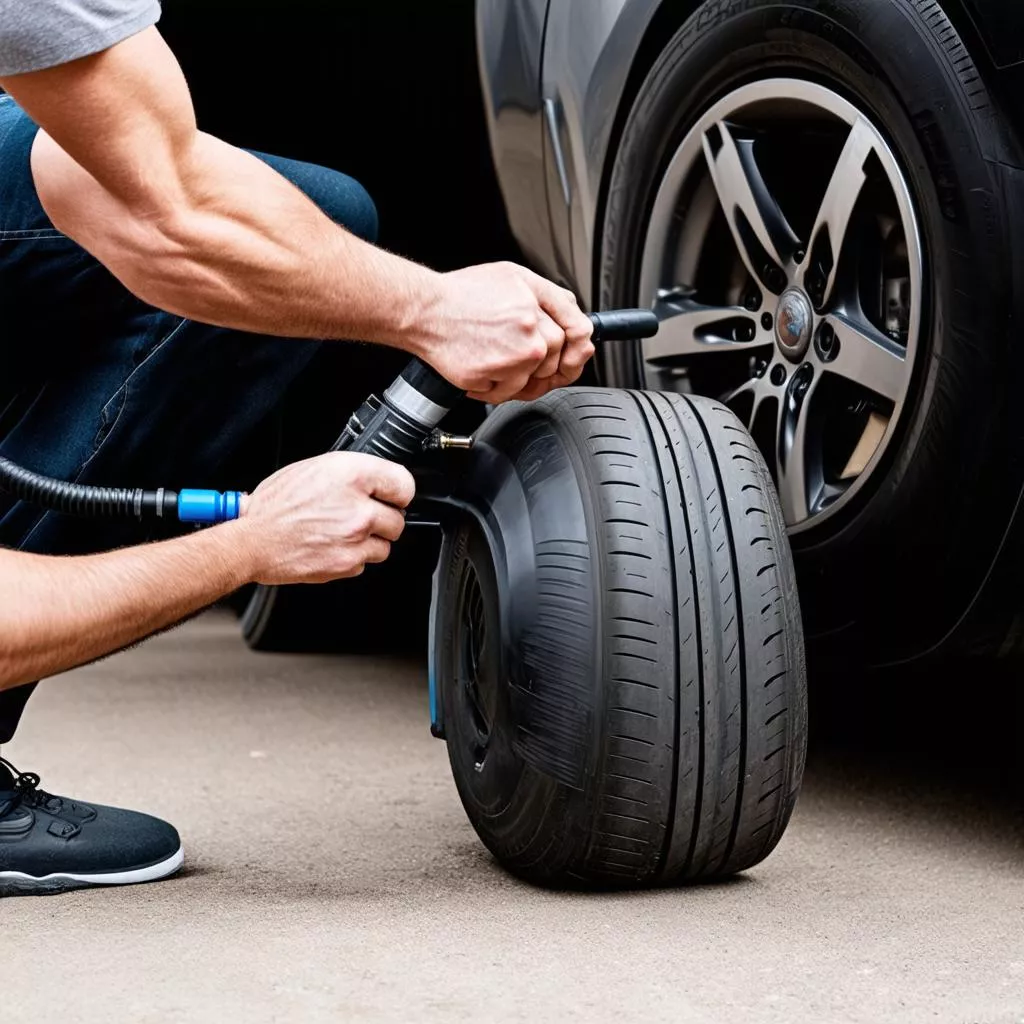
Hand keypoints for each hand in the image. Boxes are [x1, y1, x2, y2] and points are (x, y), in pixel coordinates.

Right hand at [236, 452, 414, 584]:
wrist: (253, 541)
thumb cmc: (275, 506)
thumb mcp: (313, 468)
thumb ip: (351, 474)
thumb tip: (376, 481)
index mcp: (351, 475)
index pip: (404, 484)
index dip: (397, 492)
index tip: (393, 496)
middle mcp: (358, 507)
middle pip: (398, 519)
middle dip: (382, 519)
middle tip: (359, 517)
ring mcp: (355, 538)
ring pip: (385, 544)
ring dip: (370, 541)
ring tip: (342, 533)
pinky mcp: (348, 563)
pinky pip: (366, 562)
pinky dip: (353, 557)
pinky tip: (333, 546)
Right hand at [418, 262, 594, 402]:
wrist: (425, 311)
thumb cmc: (464, 294)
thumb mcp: (514, 278)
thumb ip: (552, 297)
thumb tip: (577, 319)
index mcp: (536, 304)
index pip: (579, 332)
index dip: (578, 346)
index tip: (573, 354)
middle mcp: (528, 330)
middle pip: (555, 361)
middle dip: (538, 361)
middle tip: (511, 350)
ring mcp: (510, 357)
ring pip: (531, 381)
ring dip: (515, 376)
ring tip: (493, 354)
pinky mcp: (489, 378)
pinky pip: (506, 394)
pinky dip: (495, 386)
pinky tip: (482, 365)